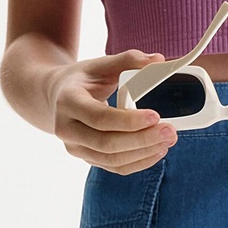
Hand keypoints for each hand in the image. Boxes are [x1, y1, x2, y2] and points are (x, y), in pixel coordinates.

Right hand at [49, 49, 178, 173]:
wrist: (58, 98)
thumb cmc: (83, 80)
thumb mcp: (101, 64)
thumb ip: (129, 59)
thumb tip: (158, 60)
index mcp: (68, 101)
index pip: (99, 118)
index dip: (129, 120)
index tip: (156, 116)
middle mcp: (67, 129)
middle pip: (106, 144)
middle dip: (142, 140)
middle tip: (169, 131)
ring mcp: (76, 147)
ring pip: (112, 160)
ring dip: (144, 153)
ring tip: (168, 140)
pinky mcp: (88, 158)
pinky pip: (115, 167)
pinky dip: (139, 162)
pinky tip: (157, 151)